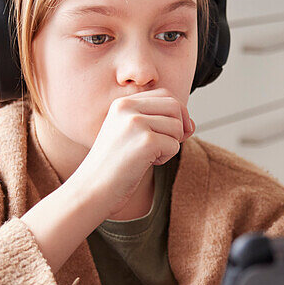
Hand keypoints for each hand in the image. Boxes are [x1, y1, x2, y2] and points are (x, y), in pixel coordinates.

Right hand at [72, 88, 193, 218]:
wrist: (93, 189)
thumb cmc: (113, 166)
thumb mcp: (132, 135)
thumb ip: (158, 122)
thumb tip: (191, 123)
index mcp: (122, 103)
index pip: (165, 95)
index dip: (176, 114)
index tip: (170, 134)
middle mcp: (127, 107)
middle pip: (175, 106)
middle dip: (178, 128)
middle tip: (164, 147)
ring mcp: (136, 123)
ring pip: (177, 126)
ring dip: (170, 145)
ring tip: (148, 156)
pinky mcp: (146, 142)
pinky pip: (174, 145)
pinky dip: (166, 158)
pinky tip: (145, 164)